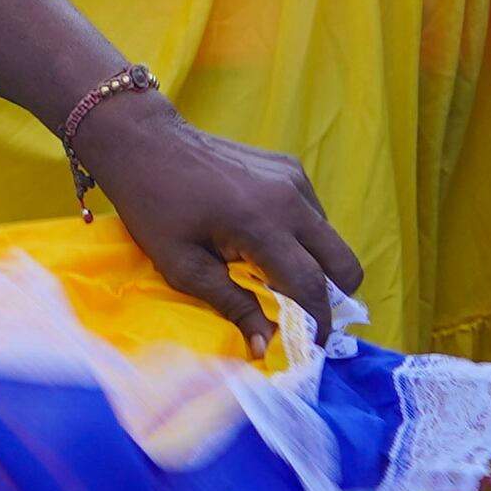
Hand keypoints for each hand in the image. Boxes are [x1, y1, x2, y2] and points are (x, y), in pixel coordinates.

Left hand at [69, 90, 362, 345]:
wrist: (147, 143)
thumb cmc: (155, 208)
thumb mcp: (184, 267)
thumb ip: (233, 305)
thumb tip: (265, 347)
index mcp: (262, 224)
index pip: (311, 285)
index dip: (316, 323)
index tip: (309, 347)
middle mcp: (290, 199)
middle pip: (344, 263)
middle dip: (333, 297)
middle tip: (305, 317)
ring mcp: (294, 178)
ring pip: (330, 239)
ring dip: (315, 266)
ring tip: (275, 278)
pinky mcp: (290, 167)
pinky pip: (313, 214)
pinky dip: (302, 238)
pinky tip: (265, 242)